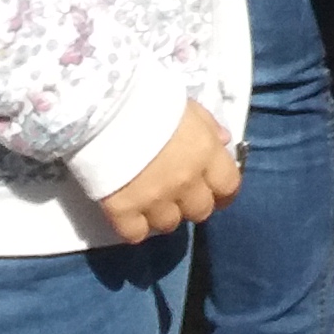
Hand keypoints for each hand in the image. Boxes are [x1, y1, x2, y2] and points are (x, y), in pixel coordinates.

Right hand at [100, 100, 241, 241]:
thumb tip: (224, 142)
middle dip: (192, 203)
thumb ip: (209, 126)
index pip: (229, 187)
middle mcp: (186, 181)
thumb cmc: (150, 99)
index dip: (224, 193)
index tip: (216, 194)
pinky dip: (134, 227)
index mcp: (205, 152)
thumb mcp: (187, 106)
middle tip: (178, 194)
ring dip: (163, 215)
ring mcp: (155, 199)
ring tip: (151, 200)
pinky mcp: (123, 210)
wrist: (104, 107)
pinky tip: (130, 213)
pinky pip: (136, 234)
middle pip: (201, 211)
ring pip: (169, 225)